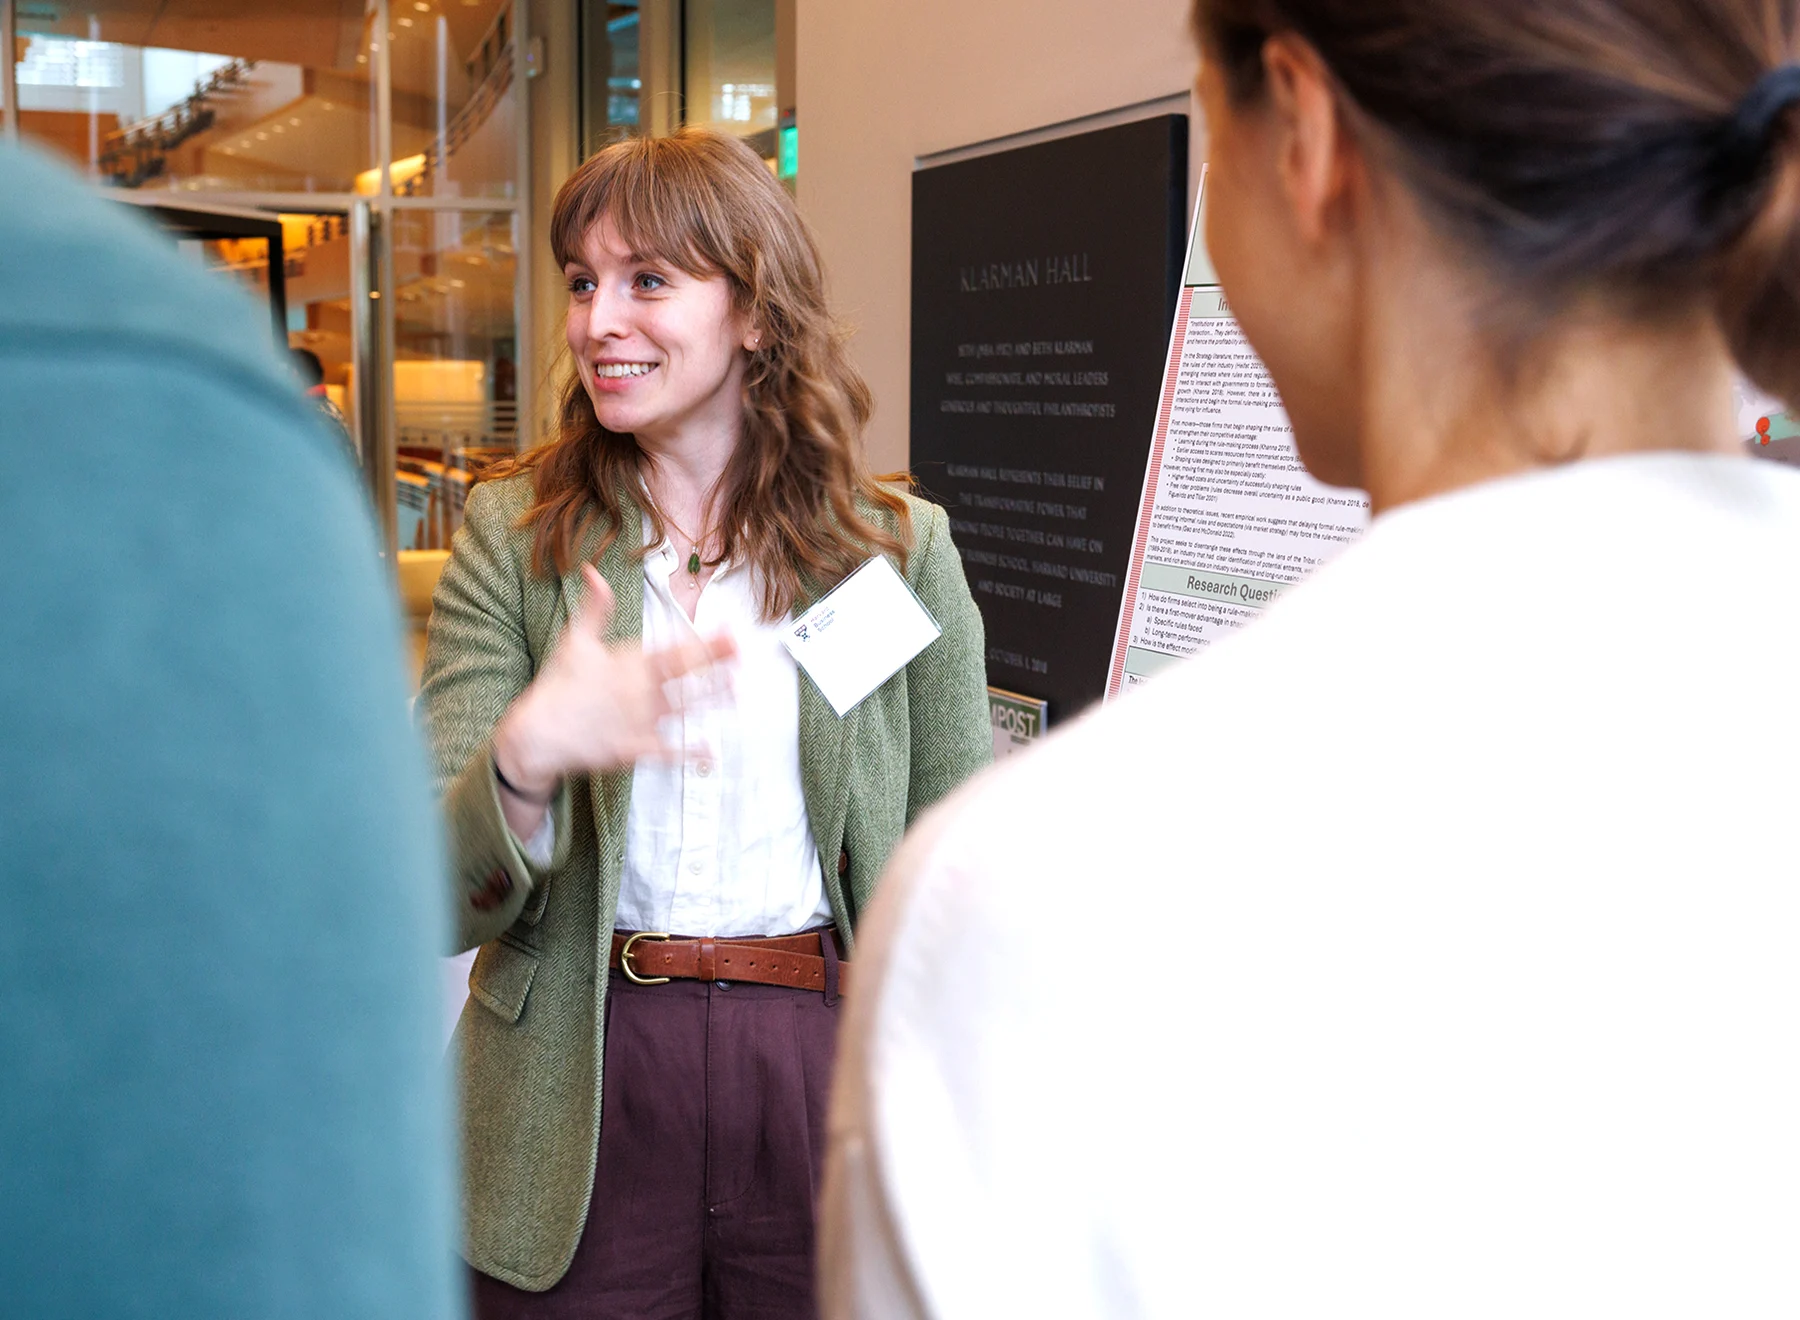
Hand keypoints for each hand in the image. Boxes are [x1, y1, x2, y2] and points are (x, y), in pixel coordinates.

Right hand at [494, 564, 736, 794]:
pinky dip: (690, 753)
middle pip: (688, 677)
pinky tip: (711, 751)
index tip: (732, 632)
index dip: (708, 642)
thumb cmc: (557, 684)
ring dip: (713, 701)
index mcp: (631, 664)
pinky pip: (669, 752)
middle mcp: (642, 692)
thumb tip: (593, 571)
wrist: (537, 733)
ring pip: (685, 710)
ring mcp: (641, 722)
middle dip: (718, 663)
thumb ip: (594, 607)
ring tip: (737, 693)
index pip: (678, 650)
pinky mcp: (634, 749)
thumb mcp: (574, 640)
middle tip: (743, 653)